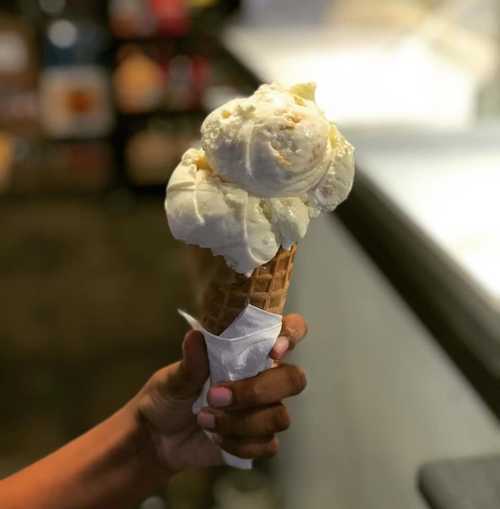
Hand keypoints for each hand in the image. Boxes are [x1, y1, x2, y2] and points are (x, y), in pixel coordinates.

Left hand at [134, 314, 307, 474]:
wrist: (158, 439)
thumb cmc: (169, 395)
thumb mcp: (173, 377)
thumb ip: (190, 362)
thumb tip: (196, 336)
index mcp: (249, 351)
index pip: (290, 331)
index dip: (292, 335)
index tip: (273, 351)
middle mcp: (264, 377)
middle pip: (294, 379)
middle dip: (258, 391)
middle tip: (216, 396)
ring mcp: (265, 410)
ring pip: (280, 416)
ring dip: (241, 422)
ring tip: (205, 420)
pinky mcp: (259, 440)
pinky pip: (268, 444)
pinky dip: (238, 444)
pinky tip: (215, 439)